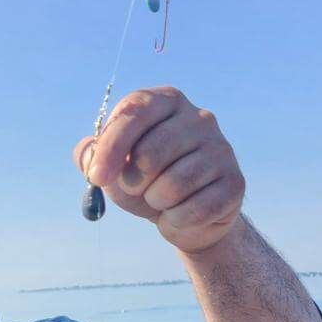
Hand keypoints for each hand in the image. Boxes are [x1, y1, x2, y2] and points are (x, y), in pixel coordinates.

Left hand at [74, 87, 245, 253]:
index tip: (97, 177)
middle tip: (136, 188)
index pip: (134, 112)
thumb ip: (91, 156)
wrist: (185, 216)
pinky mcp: (234, 182)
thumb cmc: (145, 182)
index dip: (111, 147)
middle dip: (133, 182)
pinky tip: (180, 213)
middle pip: (151, 153)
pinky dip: (176, 219)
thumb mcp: (113, 167)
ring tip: (160, 199)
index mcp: (166, 101)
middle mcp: (199, 118)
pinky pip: (193, 209)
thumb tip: (87, 154)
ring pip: (172, 185)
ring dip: (155, 202)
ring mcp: (221, 149)